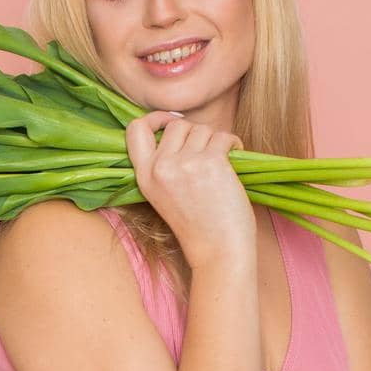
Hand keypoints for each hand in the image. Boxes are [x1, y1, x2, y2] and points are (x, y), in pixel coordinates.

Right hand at [124, 109, 255, 266]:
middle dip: (195, 133)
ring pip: (202, 129)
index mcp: (144, 176)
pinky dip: (233, 144)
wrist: (218, 251)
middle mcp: (160, 167)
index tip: (169, 122)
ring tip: (222, 161)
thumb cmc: (198, 225)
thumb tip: (178, 127)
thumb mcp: (164, 195)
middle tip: (206, 152)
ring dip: (215, 141)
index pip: (135, 129)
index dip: (153, 118)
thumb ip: (163, 165)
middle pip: (177, 125)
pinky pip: (223, 136)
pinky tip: (235, 159)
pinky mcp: (211, 162)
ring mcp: (185, 164)